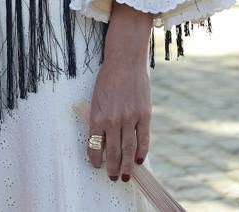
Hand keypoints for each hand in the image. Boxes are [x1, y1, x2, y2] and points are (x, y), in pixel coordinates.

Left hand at [87, 6, 153, 182]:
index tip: (96, 166)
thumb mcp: (96, 98)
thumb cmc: (107, 79)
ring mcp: (129, 118)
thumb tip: (102, 139)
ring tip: (124, 176)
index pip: (94, 145)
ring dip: (126, 165)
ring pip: (128, 149)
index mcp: (97, 115)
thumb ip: (99, 118)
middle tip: (113, 178)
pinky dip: (141, 152)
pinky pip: (143, 139)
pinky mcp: (144, 115)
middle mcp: (112, 120)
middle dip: (112, 167)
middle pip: (113, 151)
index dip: (95, 158)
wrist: (124, 61)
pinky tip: (139, 160)